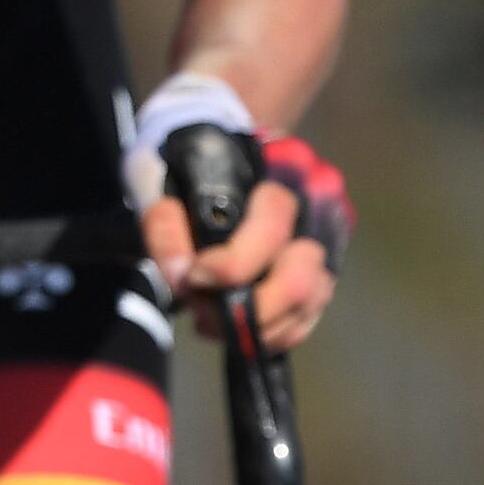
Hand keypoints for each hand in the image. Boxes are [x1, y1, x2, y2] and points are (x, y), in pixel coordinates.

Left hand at [141, 132, 342, 352]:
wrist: (214, 151)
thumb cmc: (183, 164)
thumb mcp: (157, 177)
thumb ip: (164, 225)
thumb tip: (180, 278)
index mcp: (280, 175)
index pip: (271, 230)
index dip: (232, 266)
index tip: (193, 277)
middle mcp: (316, 210)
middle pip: (300, 280)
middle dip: (247, 310)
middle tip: (202, 310)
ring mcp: (326, 243)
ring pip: (307, 304)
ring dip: (256, 326)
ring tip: (211, 320)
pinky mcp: (323, 272)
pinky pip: (306, 318)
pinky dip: (269, 332)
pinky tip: (234, 326)